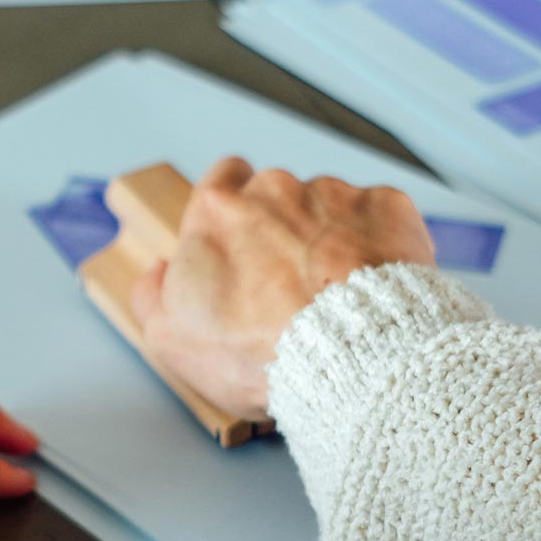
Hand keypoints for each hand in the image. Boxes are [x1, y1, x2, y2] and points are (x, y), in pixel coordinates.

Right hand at [131, 158, 434, 420]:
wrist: (348, 360)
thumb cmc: (259, 352)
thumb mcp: (173, 339)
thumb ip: (153, 295)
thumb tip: (158, 273)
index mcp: (219, 209)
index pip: (222, 180)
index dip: (231, 213)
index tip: (242, 244)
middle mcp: (276, 189)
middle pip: (278, 196)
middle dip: (283, 230)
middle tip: (290, 285)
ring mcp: (335, 194)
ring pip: (329, 207)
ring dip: (330, 238)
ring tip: (336, 295)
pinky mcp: (387, 208)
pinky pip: (379, 217)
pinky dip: (376, 244)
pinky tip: (371, 285)